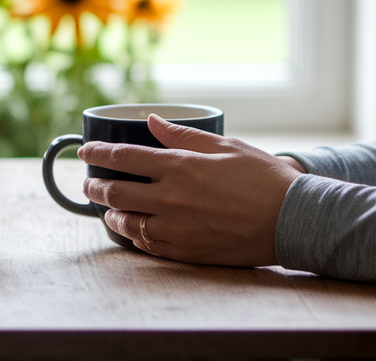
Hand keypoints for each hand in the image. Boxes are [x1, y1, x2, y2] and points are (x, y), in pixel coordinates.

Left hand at [76, 115, 301, 266]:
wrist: (290, 220)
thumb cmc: (263, 179)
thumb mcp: (225, 146)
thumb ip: (183, 136)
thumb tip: (153, 122)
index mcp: (180, 167)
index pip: (123, 157)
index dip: (97, 153)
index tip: (84, 152)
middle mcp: (171, 198)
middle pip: (115, 192)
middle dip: (95, 187)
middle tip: (90, 184)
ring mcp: (175, 228)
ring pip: (126, 222)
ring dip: (110, 214)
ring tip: (109, 208)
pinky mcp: (184, 252)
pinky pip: (145, 245)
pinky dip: (132, 235)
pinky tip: (132, 229)